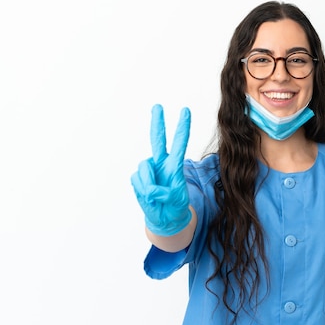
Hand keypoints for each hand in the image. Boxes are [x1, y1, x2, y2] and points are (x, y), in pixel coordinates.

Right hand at [131, 104, 191, 235]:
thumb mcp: (176, 199)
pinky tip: (149, 197)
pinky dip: (144, 190)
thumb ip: (165, 193)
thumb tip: (150, 189)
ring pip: (144, 167)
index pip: (179, 142)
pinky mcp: (138, 178)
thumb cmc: (174, 206)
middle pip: (158, 139)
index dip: (182, 127)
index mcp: (175, 164)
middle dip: (158, 122)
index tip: (185, 111)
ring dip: (149, 183)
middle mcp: (161, 162)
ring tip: (156, 196)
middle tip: (158, 106)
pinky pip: (138, 181)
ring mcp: (149, 169)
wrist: (164, 218)